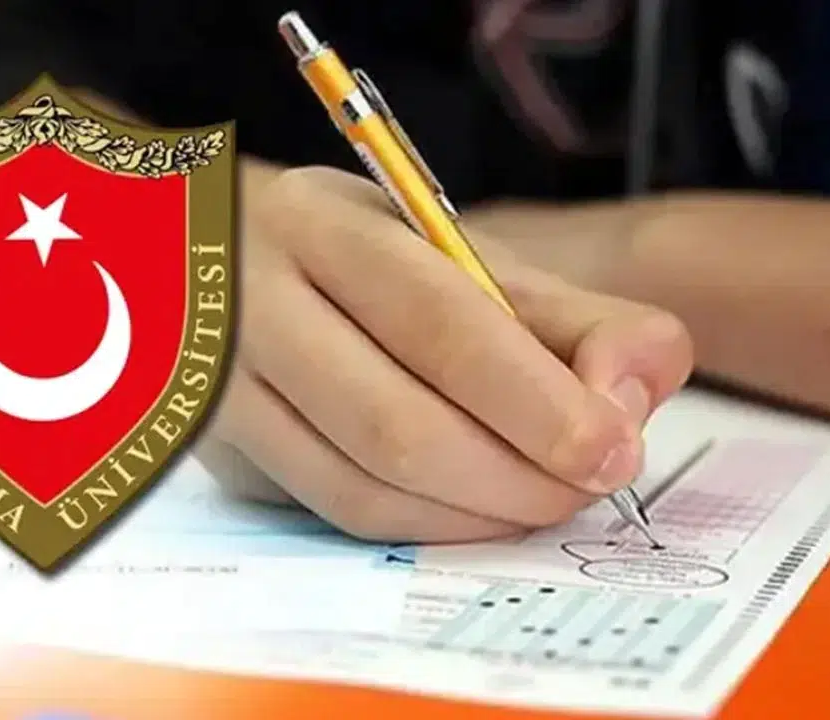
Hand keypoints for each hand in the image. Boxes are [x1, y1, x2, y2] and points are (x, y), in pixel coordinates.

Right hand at [196, 164, 692, 543]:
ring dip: (479, 516)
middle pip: (397, 426)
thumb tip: (636, 391)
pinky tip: (478, 513)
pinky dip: (428, 529)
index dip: (536, 398)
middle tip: (591, 485)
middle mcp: (250, 311)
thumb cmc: (343, 251)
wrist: (194, 255)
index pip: (437, 322)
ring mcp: (219, 398)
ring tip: (546, 498)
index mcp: (317, 227)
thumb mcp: (444, 247)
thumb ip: (561, 311)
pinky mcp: (223, 463)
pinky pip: (337, 517)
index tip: (613, 445)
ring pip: (362, 491)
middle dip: (519, 474)